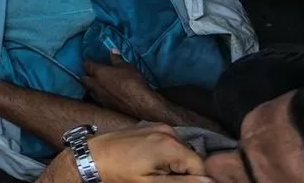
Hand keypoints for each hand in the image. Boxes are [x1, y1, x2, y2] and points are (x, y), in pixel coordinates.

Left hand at [81, 51, 158, 117]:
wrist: (140, 103)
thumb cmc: (132, 81)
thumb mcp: (126, 66)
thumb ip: (116, 58)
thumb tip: (112, 50)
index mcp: (98, 72)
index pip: (87, 65)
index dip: (88, 62)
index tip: (89, 61)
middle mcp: (94, 85)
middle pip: (84, 79)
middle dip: (86, 75)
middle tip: (91, 73)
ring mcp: (98, 97)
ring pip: (89, 90)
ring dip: (91, 86)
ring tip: (96, 84)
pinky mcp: (104, 106)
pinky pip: (96, 99)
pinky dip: (97, 95)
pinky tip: (103, 94)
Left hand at [88, 124, 210, 182]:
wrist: (91, 157)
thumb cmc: (118, 174)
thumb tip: (212, 182)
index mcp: (170, 144)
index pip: (201, 167)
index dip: (194, 180)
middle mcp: (167, 131)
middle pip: (191, 158)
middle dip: (183, 173)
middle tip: (161, 179)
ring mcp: (158, 127)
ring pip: (181, 152)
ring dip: (174, 166)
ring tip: (152, 173)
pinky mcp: (150, 127)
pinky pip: (169, 144)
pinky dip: (166, 157)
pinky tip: (149, 164)